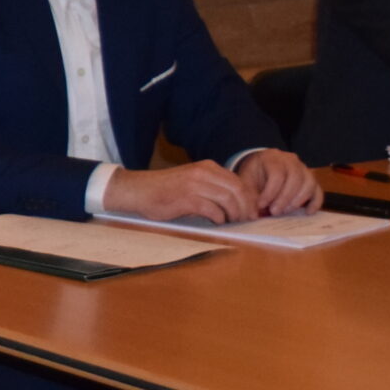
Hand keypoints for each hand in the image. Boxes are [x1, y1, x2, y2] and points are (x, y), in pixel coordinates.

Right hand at [100, 160, 258, 223]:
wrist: (138, 190)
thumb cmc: (165, 190)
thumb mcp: (193, 181)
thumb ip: (213, 187)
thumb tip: (238, 203)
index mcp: (207, 167)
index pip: (239, 182)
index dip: (250, 198)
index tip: (251, 212)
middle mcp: (203, 172)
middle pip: (238, 190)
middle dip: (246, 208)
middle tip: (246, 220)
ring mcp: (195, 185)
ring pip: (228, 200)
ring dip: (234, 215)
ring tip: (232, 223)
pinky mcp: (187, 199)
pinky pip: (213, 210)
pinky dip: (219, 219)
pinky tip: (216, 223)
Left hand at [233, 148, 321, 215]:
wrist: (261, 167)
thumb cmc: (254, 174)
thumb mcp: (246, 181)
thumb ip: (249, 196)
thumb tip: (253, 215)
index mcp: (272, 157)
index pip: (277, 173)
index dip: (270, 192)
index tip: (262, 205)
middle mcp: (291, 160)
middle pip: (295, 177)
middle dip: (285, 198)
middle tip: (275, 212)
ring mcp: (303, 168)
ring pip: (309, 182)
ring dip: (299, 200)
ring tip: (286, 211)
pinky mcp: (311, 180)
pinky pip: (318, 190)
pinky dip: (315, 202)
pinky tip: (307, 212)